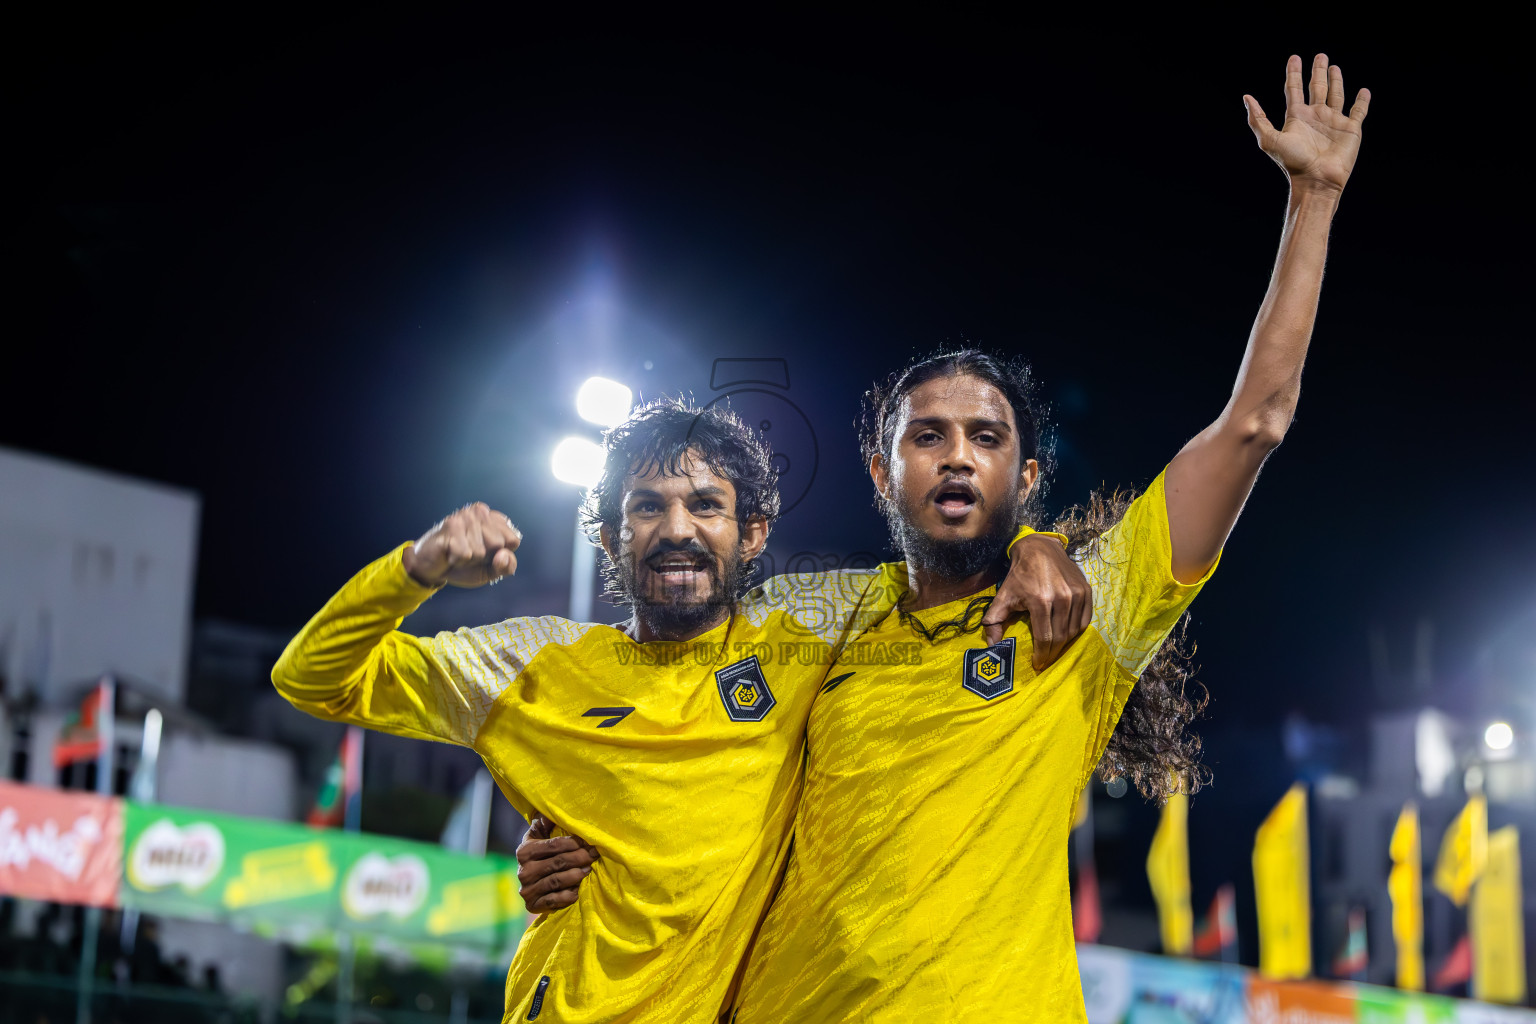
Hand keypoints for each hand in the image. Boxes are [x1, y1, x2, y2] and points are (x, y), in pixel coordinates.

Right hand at [401, 502, 521, 587]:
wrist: (431, 568)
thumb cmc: (464, 565)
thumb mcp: (491, 570)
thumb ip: (507, 566)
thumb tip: (503, 555)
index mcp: (494, 519)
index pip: (513, 541)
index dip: (500, 555)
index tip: (485, 553)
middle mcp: (480, 511)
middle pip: (498, 544)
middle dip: (484, 557)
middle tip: (469, 553)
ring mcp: (465, 516)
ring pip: (481, 551)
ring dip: (469, 559)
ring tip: (458, 552)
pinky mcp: (451, 526)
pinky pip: (466, 554)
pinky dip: (458, 561)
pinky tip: (449, 553)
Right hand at [515, 815, 596, 914]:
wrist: (531, 881)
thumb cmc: (541, 852)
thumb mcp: (540, 835)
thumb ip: (545, 822)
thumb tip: (551, 808)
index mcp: (524, 851)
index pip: (553, 845)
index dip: (573, 842)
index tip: (590, 840)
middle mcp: (523, 871)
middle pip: (557, 863)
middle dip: (580, 857)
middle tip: (595, 854)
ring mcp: (527, 890)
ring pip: (556, 881)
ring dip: (576, 875)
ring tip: (589, 869)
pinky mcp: (532, 905)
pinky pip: (553, 901)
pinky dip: (567, 896)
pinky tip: (578, 890)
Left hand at [982, 533, 1092, 667]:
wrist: (1040, 549)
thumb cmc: (1020, 575)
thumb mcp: (1003, 596)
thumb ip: (994, 621)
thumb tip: (992, 646)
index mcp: (1040, 600)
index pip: (1045, 638)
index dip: (1041, 655)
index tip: (1037, 664)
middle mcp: (1062, 598)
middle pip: (1061, 637)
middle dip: (1052, 653)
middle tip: (1046, 660)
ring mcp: (1076, 594)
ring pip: (1074, 630)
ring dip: (1065, 643)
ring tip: (1054, 648)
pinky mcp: (1086, 591)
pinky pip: (1085, 620)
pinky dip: (1077, 630)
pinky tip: (1066, 634)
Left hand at [1245, 54, 1369, 194]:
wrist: (1316, 180)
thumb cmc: (1292, 162)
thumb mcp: (1269, 139)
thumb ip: (1258, 119)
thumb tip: (1246, 97)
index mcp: (1297, 117)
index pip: (1294, 89)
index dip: (1294, 74)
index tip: (1295, 58)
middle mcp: (1315, 117)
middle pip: (1316, 88)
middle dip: (1317, 72)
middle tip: (1320, 56)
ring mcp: (1334, 122)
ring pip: (1336, 95)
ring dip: (1336, 81)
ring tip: (1334, 67)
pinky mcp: (1351, 129)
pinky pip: (1359, 111)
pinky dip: (1362, 101)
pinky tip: (1363, 91)